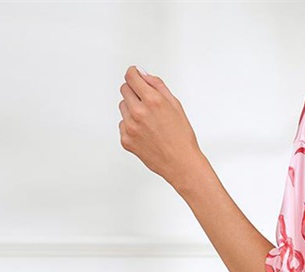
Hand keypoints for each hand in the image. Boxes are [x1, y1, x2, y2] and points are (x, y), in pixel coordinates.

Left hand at [118, 65, 203, 189]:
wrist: (181, 164)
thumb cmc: (182, 137)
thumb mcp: (175, 105)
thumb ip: (157, 85)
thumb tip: (142, 74)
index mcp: (152, 100)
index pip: (130, 76)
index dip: (133, 74)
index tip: (135, 76)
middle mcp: (138, 112)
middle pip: (124, 89)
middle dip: (134, 92)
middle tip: (146, 104)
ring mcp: (130, 127)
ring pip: (122, 107)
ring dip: (132, 110)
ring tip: (148, 122)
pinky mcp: (126, 140)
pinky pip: (122, 125)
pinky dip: (131, 126)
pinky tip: (145, 134)